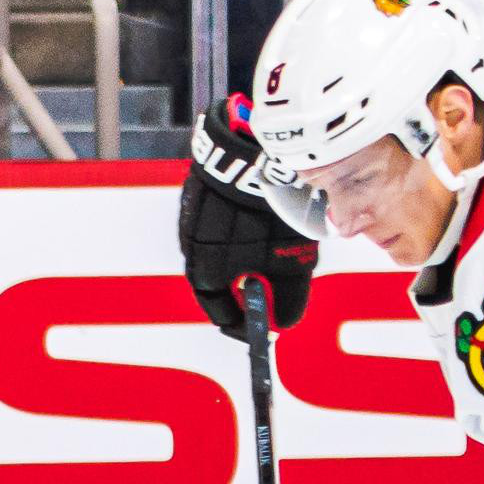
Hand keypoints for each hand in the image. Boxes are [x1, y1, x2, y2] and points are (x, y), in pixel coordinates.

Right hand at [180, 101, 318, 337]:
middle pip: (215, 286)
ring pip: (214, 256)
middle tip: (268, 294)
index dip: (244, 325)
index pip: (220, 313)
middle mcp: (193, 252)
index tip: (262, 330)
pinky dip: (232, 238)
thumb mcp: (290, 262)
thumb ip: (286, 298)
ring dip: (238, 263)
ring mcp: (192, 222)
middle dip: (241, 294)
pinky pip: (213, 228)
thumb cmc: (271, 214)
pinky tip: (254, 226)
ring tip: (266, 256)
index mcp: (207, 274)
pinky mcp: (199, 197)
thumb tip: (283, 324)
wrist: (252, 154)